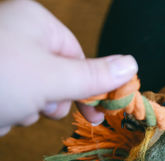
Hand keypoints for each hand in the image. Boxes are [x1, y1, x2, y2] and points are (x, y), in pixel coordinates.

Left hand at [0, 0, 137, 135]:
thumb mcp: (53, 79)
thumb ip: (95, 76)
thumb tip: (132, 65)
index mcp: (34, 21)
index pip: (78, 55)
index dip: (88, 85)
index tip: (97, 113)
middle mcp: (14, 34)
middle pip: (55, 75)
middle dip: (48, 99)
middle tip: (38, 105)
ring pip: (31, 93)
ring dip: (24, 110)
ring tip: (5, 109)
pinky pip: (9, 99)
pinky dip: (4, 112)